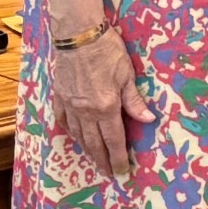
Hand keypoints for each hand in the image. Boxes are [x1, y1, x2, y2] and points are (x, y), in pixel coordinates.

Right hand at [45, 24, 150, 178]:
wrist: (78, 35)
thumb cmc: (107, 51)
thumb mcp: (128, 74)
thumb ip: (134, 101)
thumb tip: (148, 120)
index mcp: (106, 107)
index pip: (113, 140)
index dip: (118, 158)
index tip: (121, 171)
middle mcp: (86, 111)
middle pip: (94, 143)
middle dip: (102, 160)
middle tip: (109, 173)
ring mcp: (70, 105)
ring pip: (78, 135)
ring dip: (87, 150)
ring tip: (95, 160)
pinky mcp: (59, 96)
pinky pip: (63, 120)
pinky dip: (70, 132)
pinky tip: (75, 137)